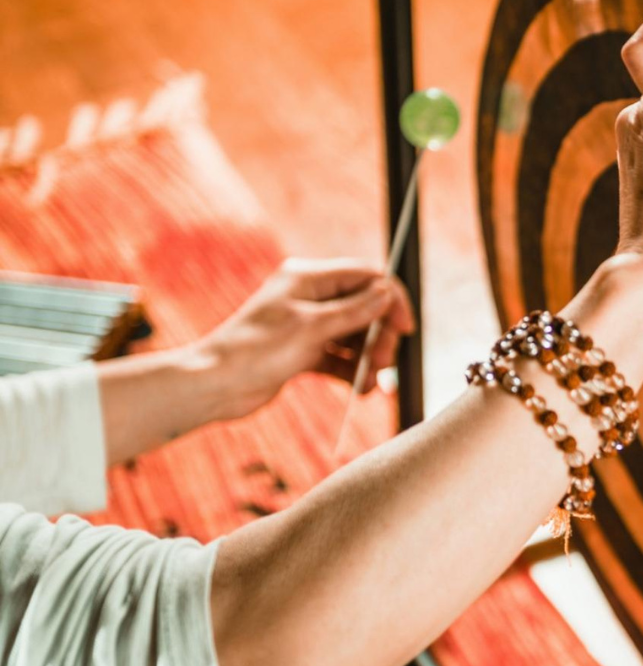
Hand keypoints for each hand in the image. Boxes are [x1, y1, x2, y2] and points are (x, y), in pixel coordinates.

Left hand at [194, 258, 414, 420]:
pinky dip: (352, 371)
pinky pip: (339, 358)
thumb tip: (387, 293)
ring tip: (371, 382)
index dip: (391, 299)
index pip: (365, 277)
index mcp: (308, 278)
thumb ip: (355, 310)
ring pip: (354, 336)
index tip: (405, 327)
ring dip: (368, 358)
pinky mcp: (302, 351)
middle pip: (364, 308)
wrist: (214, 385)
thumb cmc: (255, 350)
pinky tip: (361, 388)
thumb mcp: (312, 327)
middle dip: (379, 336)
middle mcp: (309, 298)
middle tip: (385, 362)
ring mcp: (306, 325)